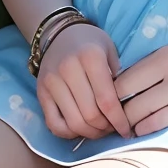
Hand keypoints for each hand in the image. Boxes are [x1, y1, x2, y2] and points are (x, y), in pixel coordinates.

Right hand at [35, 23, 132, 140]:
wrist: (59, 34)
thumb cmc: (90, 43)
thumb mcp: (110, 51)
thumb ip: (118, 77)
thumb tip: (125, 110)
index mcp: (90, 57)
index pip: (107, 100)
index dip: (119, 121)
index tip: (127, 130)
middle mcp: (68, 69)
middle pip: (90, 115)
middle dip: (105, 128)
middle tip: (113, 128)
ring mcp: (52, 82)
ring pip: (73, 123)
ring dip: (90, 133)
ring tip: (99, 129)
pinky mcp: (41, 92)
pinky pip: (54, 124)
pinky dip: (69, 133)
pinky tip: (80, 128)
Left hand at [113, 40, 167, 135]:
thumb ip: (147, 71)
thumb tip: (114, 90)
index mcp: (163, 56)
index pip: (124, 79)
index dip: (109, 97)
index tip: (103, 107)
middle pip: (131, 97)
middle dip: (117, 114)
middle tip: (109, 124)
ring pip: (146, 110)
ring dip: (130, 124)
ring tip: (123, 129)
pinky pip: (165, 120)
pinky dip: (148, 128)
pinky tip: (142, 130)